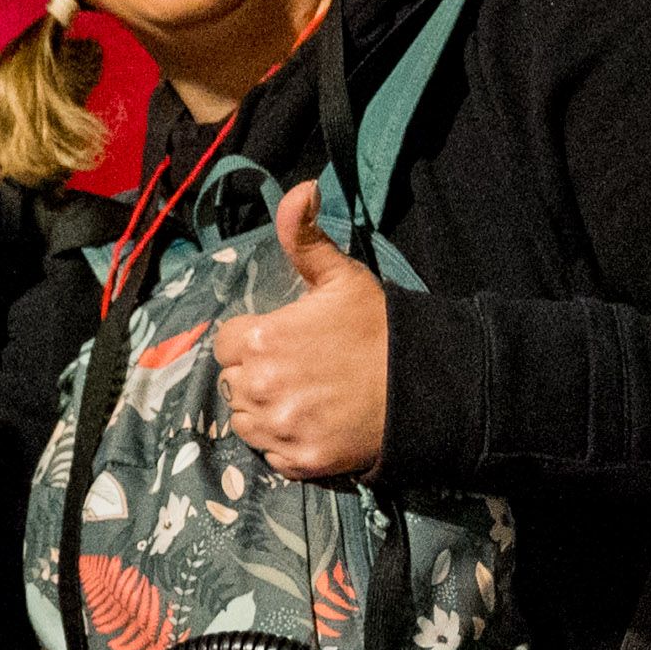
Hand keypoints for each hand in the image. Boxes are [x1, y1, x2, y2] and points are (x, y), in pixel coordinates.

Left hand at [214, 181, 385, 479]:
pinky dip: (284, 443)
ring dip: (262, 411)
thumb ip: (305, 238)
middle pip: (232, 384)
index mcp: (264, 339)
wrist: (424, 386)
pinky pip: (270, 454)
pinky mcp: (299, 460)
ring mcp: (280, 428)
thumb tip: (299, 188)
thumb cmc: (379, 327)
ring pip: (244, 421)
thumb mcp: (342, 277)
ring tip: (300, 398)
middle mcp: (261, 387)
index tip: (278, 342)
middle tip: (294, 370)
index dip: (250, 341)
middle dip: (253, 376)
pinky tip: (312, 424)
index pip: (226, 344)